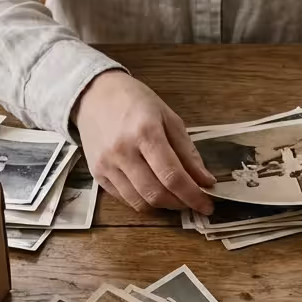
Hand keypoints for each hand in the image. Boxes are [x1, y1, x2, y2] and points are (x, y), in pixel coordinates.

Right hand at [73, 71, 215, 213]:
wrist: (94, 95)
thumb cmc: (136, 102)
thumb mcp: (169, 118)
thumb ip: (188, 152)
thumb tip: (206, 181)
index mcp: (146, 132)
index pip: (173, 176)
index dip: (193, 196)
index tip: (207, 205)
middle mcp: (123, 151)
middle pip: (156, 194)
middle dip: (180, 203)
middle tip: (192, 201)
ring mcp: (107, 164)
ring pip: (139, 202)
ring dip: (162, 206)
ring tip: (174, 197)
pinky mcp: (96, 174)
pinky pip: (124, 198)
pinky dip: (143, 201)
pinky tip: (153, 190)